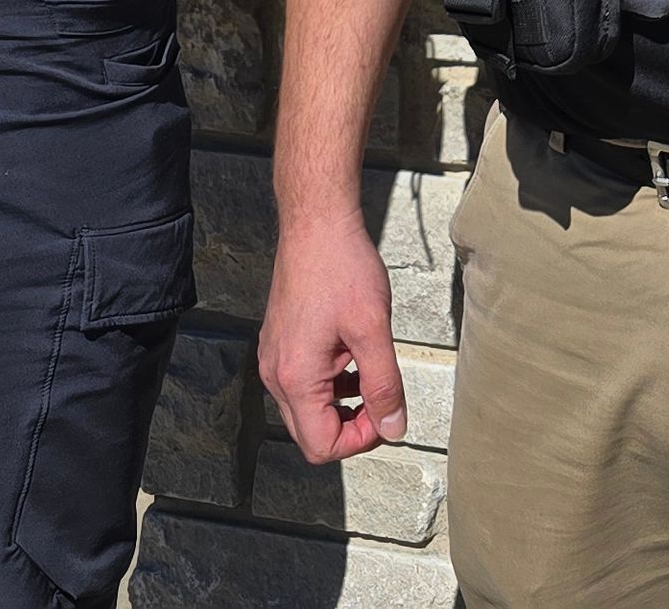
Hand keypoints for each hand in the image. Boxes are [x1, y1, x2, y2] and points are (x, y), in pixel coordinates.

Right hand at [256, 213, 405, 462]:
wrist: (316, 224)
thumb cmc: (342, 268)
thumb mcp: (373, 329)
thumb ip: (384, 384)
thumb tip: (394, 427)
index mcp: (295, 378)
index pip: (321, 445)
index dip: (359, 440)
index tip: (386, 414)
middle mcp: (275, 375)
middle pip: (311, 433)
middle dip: (351, 425)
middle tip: (382, 398)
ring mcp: (274, 359)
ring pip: (308, 409)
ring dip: (343, 403)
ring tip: (370, 370)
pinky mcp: (280, 343)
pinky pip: (304, 383)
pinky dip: (332, 382)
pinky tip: (353, 355)